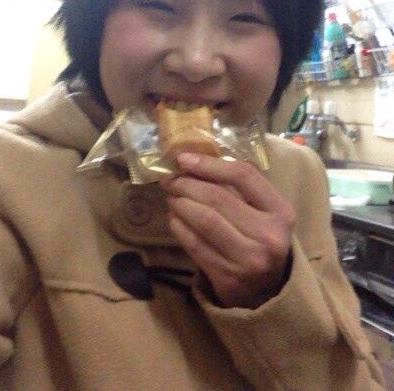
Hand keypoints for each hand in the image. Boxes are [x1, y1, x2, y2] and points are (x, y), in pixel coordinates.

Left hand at [160, 152, 294, 308]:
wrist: (269, 294)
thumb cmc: (261, 241)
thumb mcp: (264, 214)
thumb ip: (239, 190)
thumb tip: (194, 164)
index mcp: (281, 212)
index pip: (244, 175)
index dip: (210, 164)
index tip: (184, 159)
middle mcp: (268, 236)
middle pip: (218, 197)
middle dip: (187, 184)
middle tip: (170, 179)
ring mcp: (248, 260)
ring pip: (204, 220)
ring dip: (180, 203)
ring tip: (172, 197)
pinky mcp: (228, 278)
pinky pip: (195, 244)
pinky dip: (179, 226)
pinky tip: (174, 218)